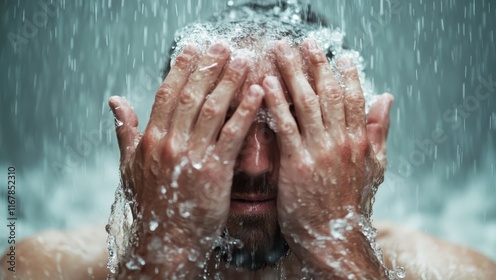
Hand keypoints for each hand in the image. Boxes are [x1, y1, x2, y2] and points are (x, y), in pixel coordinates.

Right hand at [108, 43, 263, 277]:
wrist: (166, 241)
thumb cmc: (150, 205)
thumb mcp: (129, 167)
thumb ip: (125, 132)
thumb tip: (115, 101)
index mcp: (150, 140)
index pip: (166, 94)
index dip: (181, 69)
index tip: (193, 49)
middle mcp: (170, 143)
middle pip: (191, 95)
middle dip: (208, 67)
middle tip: (222, 46)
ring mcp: (192, 156)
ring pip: (213, 109)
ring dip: (229, 81)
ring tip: (242, 60)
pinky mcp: (214, 171)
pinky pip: (233, 134)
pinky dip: (245, 111)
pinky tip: (257, 92)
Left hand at [262, 39, 391, 277]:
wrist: (335, 237)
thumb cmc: (352, 204)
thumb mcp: (375, 167)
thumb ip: (379, 131)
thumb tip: (387, 97)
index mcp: (360, 141)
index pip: (355, 98)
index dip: (347, 74)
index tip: (338, 54)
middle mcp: (341, 141)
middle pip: (329, 93)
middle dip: (316, 64)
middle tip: (304, 42)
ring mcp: (320, 151)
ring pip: (306, 103)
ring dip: (292, 73)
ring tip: (281, 51)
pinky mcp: (298, 164)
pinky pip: (286, 127)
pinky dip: (276, 103)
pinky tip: (266, 84)